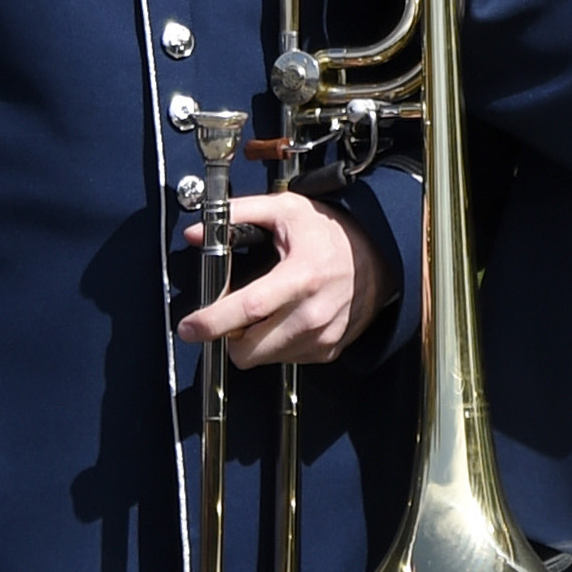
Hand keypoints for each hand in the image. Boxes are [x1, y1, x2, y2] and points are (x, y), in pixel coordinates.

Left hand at [181, 193, 392, 366]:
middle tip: (231, 315)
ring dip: (253, 341)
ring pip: (262, 359)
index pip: (249, 309)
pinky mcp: (328, 350)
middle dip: (228, 336)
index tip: (189, 327)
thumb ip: (240, 215)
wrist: (381, 256)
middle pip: (248, 349)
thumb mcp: (288, 211)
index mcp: (301, 277)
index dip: (212, 321)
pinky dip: (276, 345)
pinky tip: (287, 319)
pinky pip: (285, 360)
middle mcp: (313, 313)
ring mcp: (322, 336)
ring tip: (265, 313)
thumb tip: (197, 232)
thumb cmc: (334, 234)